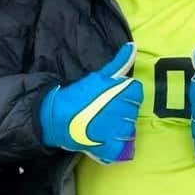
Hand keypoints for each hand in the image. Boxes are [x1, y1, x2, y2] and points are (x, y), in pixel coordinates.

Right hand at [40, 43, 142, 163]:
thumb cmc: (78, 96)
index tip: (111, 98)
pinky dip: (118, 147)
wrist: (57, 118)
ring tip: (102, 126)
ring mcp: (119, 131)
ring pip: (130, 130)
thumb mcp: (99, 76)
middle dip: (121, 112)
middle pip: (133, 111)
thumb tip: (133, 46)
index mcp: (122, 93)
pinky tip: (105, 140)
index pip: (136, 93)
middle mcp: (124, 112)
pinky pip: (125, 148)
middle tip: (102, 112)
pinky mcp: (113, 148)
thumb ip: (119, 63)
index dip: (124, 96)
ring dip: (119, 129)